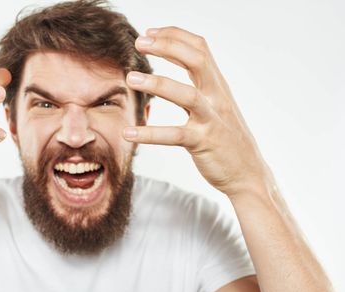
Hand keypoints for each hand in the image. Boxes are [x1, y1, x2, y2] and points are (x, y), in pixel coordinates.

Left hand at [124, 27, 271, 196]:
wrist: (248, 174)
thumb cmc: (227, 139)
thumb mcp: (217, 107)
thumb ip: (199, 89)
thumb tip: (175, 78)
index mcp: (218, 86)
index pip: (200, 48)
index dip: (175, 35)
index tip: (150, 32)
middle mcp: (217, 97)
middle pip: (196, 59)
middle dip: (167, 46)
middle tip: (139, 42)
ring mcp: (211, 119)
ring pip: (186, 94)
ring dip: (157, 83)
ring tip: (130, 78)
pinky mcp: (203, 142)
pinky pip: (174, 135)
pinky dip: (150, 134)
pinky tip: (129, 133)